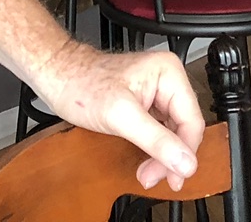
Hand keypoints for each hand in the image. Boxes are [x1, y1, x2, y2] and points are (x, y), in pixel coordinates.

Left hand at [30, 41, 204, 190]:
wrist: (58, 77)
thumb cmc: (81, 84)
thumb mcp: (120, 116)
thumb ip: (155, 140)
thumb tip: (184, 161)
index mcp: (169, 73)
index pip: (192, 121)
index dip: (184, 153)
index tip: (174, 175)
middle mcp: (167, 80)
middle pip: (184, 129)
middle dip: (170, 157)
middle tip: (154, 177)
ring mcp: (157, 92)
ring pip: (173, 133)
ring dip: (162, 157)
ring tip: (148, 173)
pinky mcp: (145, 104)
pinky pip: (160, 132)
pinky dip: (154, 150)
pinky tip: (146, 161)